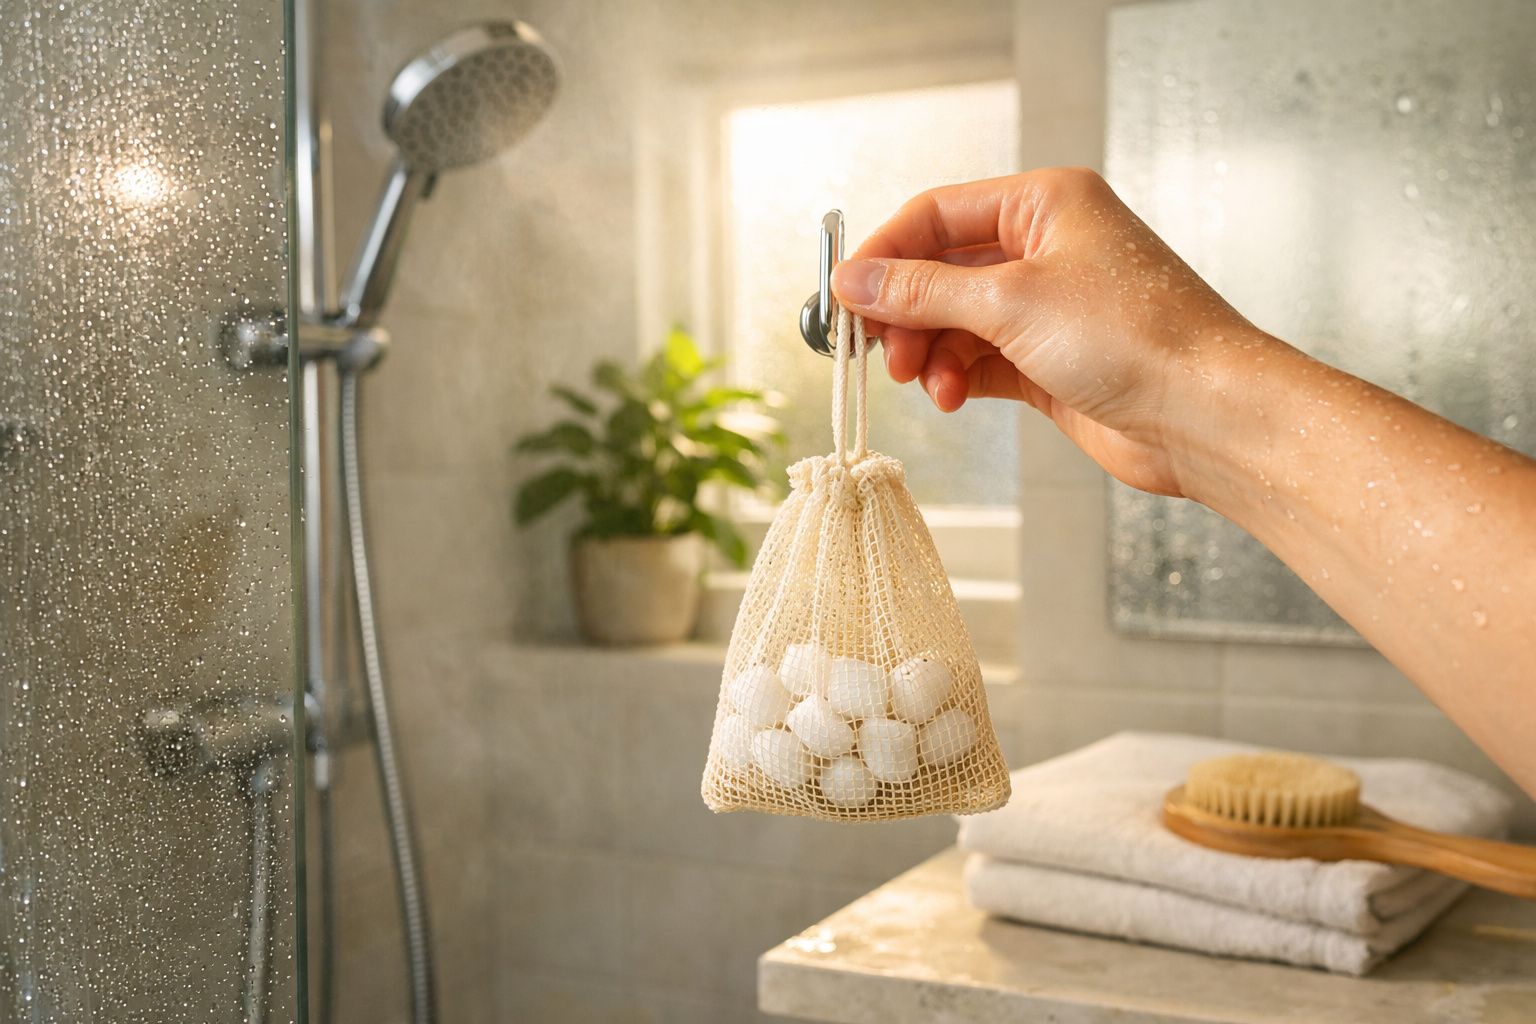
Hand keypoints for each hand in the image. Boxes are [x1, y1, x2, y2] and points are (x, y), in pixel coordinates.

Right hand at [831, 168, 1268, 498]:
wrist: (1204, 416)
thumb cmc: (1139, 339)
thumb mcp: (1011, 302)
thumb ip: (923, 291)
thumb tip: (857, 281)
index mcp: (1046, 205)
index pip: (939, 214)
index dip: (885, 253)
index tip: (844, 294)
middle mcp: (1047, 248)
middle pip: (942, 270)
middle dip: (904, 310)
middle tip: (871, 347)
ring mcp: (1049, 307)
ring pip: (956, 319)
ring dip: (930, 350)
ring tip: (922, 379)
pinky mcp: (1050, 361)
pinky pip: (979, 359)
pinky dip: (956, 376)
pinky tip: (950, 394)